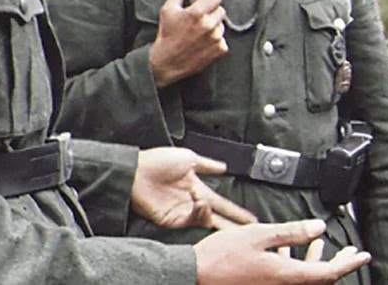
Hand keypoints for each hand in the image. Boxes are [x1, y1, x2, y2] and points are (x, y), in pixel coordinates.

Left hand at [130, 147, 256, 229]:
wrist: (137, 170)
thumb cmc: (158, 160)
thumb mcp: (189, 158)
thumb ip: (208, 164)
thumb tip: (223, 166)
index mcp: (197, 188)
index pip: (222, 203)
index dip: (236, 211)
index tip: (251, 218)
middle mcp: (192, 202)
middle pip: (218, 217)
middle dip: (233, 225)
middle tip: (248, 230)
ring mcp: (183, 212)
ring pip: (207, 221)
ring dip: (211, 212)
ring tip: (204, 200)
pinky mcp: (173, 219)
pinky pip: (192, 220)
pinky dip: (199, 212)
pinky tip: (199, 202)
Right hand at [149, 0, 227, 86]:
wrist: (167, 62)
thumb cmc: (166, 36)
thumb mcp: (168, 11)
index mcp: (197, 12)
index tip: (205, 2)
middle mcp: (209, 24)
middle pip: (221, 10)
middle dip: (212, 12)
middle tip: (199, 19)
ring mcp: (216, 38)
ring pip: (222, 25)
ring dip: (214, 27)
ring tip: (199, 33)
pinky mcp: (220, 50)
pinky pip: (223, 39)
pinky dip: (216, 41)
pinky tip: (203, 43)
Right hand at [194, 219, 371, 284]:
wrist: (194, 277)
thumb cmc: (222, 256)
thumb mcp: (259, 235)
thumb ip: (291, 232)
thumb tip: (318, 228)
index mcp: (286, 277)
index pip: (327, 273)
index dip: (348, 264)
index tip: (363, 255)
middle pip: (319, 279)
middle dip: (337, 264)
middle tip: (351, 253)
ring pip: (303, 278)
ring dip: (316, 263)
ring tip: (321, 247)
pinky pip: (288, 279)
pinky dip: (296, 265)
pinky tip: (290, 251)